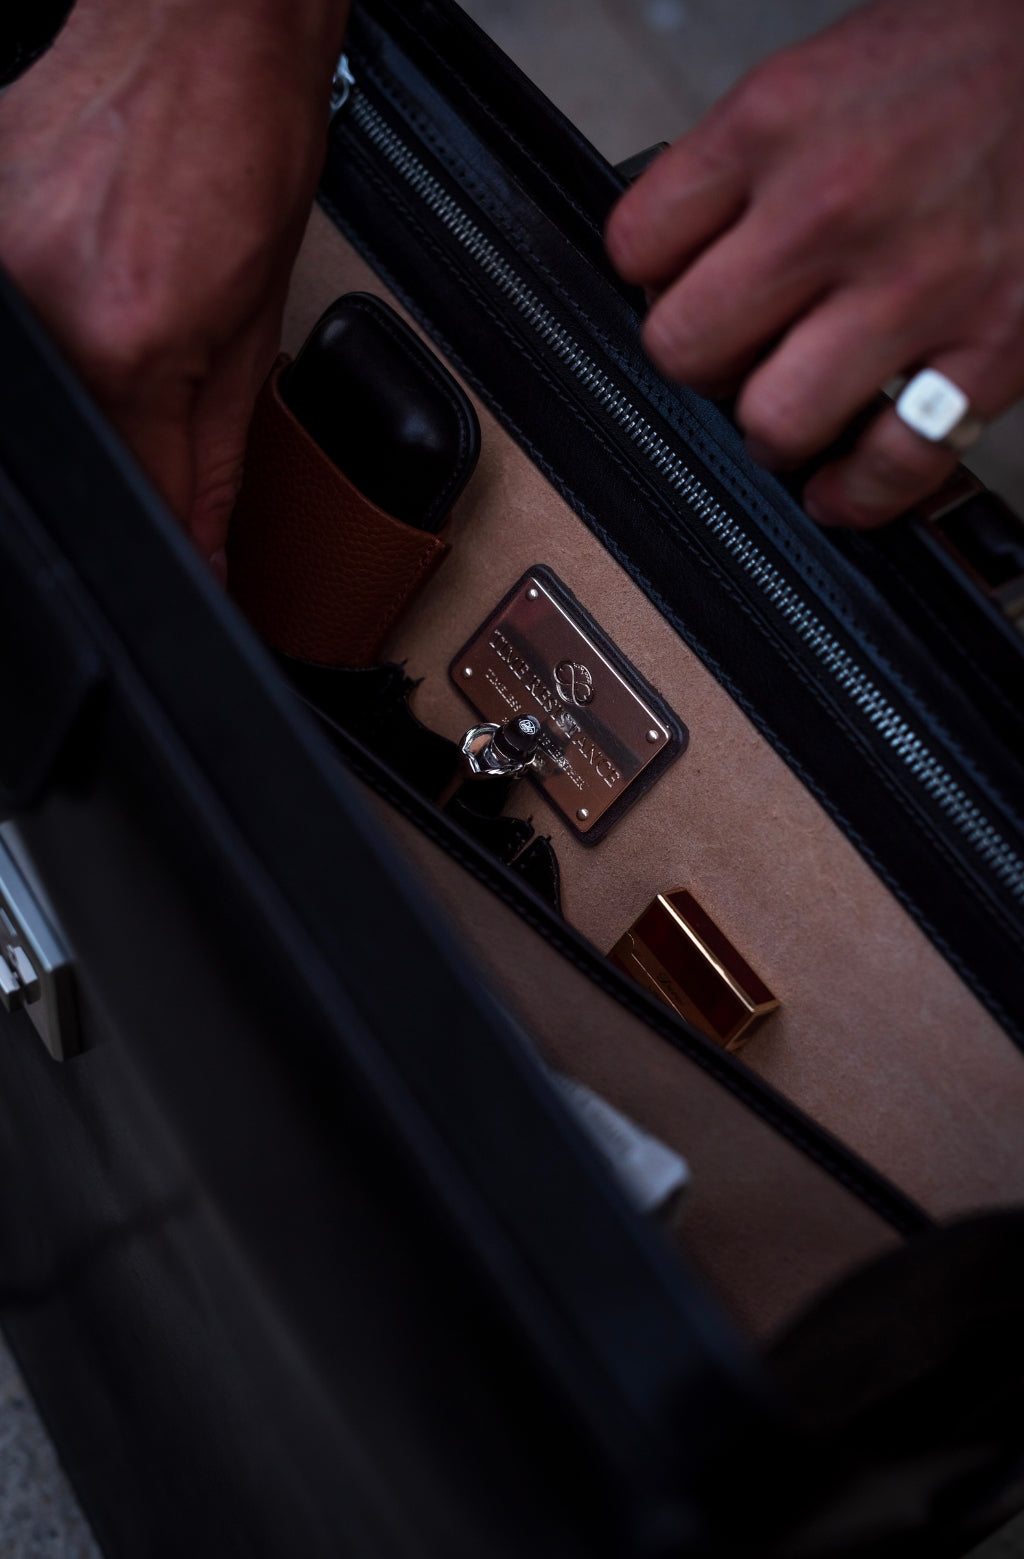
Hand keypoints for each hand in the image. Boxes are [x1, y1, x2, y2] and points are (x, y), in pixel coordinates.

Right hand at [0, 0, 347, 566]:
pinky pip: (21, 325)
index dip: (170, 539)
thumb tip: (200, 549)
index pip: (136, 502)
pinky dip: (63, 317)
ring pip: (53, 389)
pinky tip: (98, 264)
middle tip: (174, 347)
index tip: (185, 552)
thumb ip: (211, 462)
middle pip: (90, 445)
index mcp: (122, 343)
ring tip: (139, 286)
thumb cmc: (248, 149)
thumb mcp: (255, 333)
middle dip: (140, 435)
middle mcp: (41, 308)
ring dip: (100, 365)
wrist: (207, 33)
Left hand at [605, 0, 1023, 526]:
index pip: (638, 248)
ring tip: (793, 413)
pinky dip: (857, 494)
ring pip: (774, 423)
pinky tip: (843, 481)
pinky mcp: (987, 347)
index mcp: (776, 124)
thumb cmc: (965, 65)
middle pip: (687, 349)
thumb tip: (682, 258)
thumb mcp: (824, 73)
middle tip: (733, 357)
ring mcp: (911, 287)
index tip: (676, 290)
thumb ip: (745, 166)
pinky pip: (891, 464)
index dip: (651, 281)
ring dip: (773, 435)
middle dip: (701, 364)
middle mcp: (832, 207)